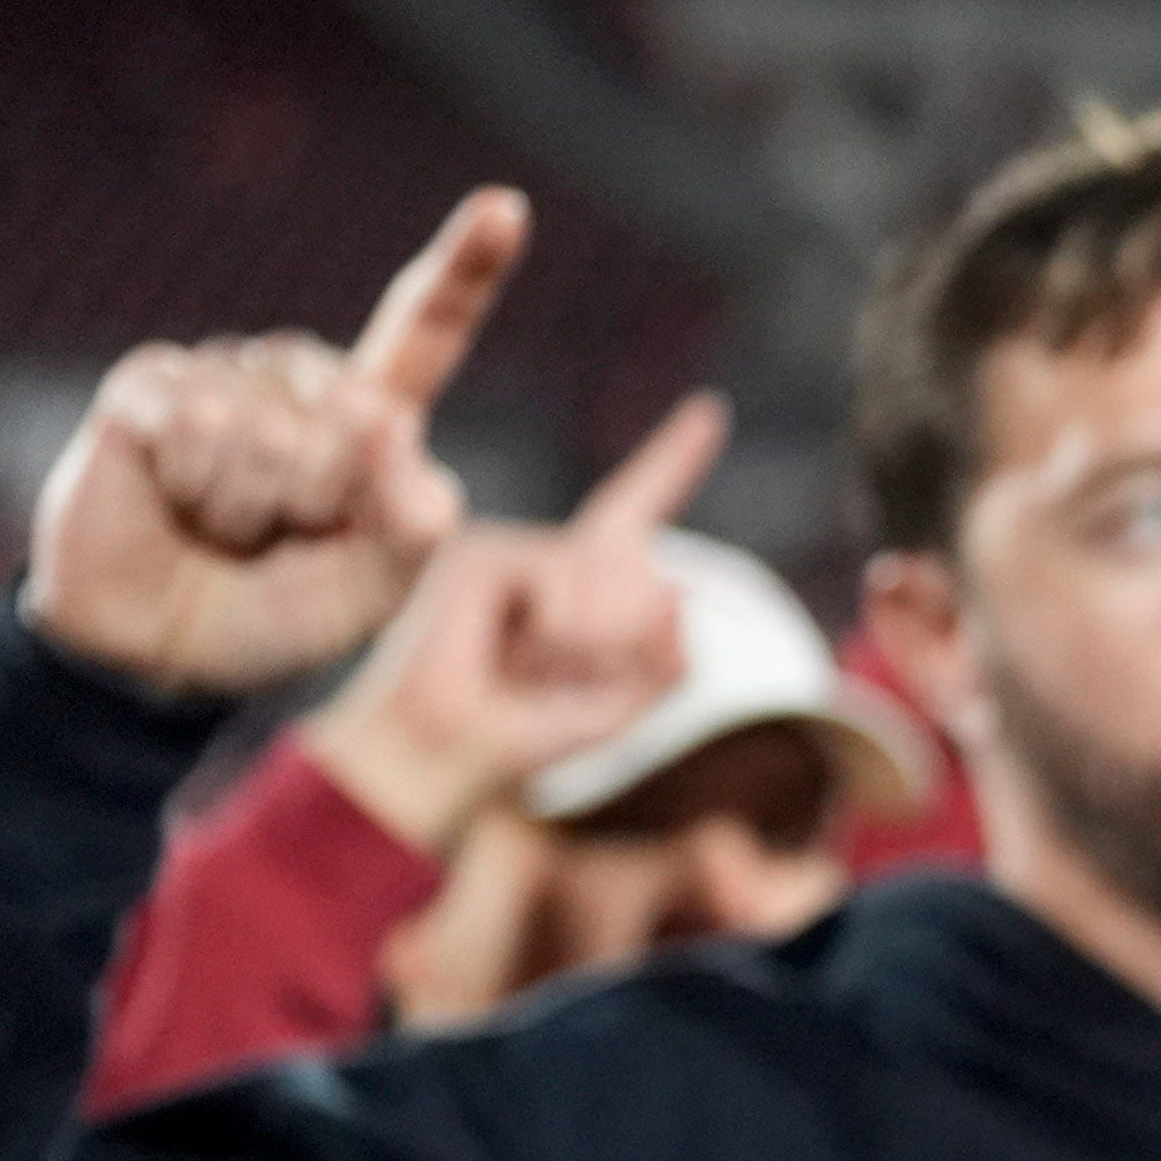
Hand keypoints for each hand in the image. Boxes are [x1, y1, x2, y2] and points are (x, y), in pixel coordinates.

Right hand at [22, 190, 530, 700]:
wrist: (164, 648)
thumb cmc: (282, 615)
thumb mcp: (377, 590)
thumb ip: (412, 523)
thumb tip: (389, 420)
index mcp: (374, 417)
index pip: (426, 331)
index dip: (466, 269)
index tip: (504, 208)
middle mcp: (303, 381)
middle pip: (351, 414)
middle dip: (322, 501)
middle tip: (281, 538)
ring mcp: (224, 376)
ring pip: (267, 429)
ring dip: (251, 506)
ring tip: (226, 526)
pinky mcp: (149, 386)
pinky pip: (191, 426)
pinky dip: (189, 488)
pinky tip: (171, 498)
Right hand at [297, 394, 732, 853]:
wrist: (450, 751)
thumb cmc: (529, 731)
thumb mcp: (624, 705)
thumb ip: (673, 656)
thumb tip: (679, 588)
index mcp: (587, 578)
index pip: (638, 507)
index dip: (674, 458)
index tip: (710, 409)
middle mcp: (553, 551)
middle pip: (651, 572)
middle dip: (630, 645)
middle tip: (561, 677)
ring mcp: (517, 545)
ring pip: (617, 580)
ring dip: (594, 644)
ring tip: (530, 665)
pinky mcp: (485, 551)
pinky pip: (568, 582)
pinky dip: (560, 631)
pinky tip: (508, 647)